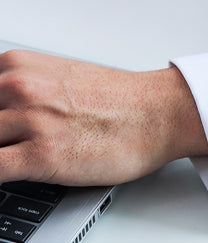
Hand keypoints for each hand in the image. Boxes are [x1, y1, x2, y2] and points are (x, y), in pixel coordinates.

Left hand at [0, 50, 207, 185]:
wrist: (158, 113)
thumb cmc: (121, 101)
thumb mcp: (62, 80)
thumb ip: (25, 94)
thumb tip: (7, 117)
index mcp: (19, 66)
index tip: (2, 132)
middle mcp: (19, 88)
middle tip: (15, 144)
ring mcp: (30, 121)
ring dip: (2, 152)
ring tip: (21, 157)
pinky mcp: (42, 155)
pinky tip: (11, 176)